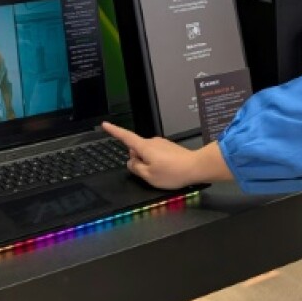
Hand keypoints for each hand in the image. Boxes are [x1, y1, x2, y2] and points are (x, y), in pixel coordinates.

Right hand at [101, 122, 232, 189]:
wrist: (196, 167)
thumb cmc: (172, 172)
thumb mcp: (149, 175)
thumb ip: (136, 168)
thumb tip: (131, 161)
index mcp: (144, 147)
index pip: (125, 137)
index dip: (114, 131)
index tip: (105, 125)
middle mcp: (152, 141)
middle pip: (137, 150)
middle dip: (138, 160)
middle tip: (149, 173)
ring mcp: (162, 143)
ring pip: (147, 153)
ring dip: (149, 163)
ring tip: (162, 174)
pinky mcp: (169, 147)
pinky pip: (157, 154)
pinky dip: (157, 162)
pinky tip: (167, 170)